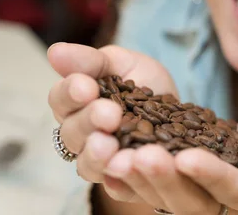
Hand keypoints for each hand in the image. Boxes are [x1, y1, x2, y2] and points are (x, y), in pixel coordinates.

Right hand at [47, 42, 177, 185]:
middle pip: (71, 134)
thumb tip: (55, 50)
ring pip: (87, 164)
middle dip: (89, 122)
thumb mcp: (122, 62)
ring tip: (110, 144)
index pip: (61, 99)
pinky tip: (128, 166)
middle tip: (109, 114)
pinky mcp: (124, 181)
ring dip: (97, 155)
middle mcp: (82, 135)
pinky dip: (120, 180)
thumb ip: (91, 61)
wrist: (182, 108)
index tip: (87, 86)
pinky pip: (117, 186)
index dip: (70, 93)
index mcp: (76, 103)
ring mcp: (102, 160)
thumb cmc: (144, 81)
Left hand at [103, 110, 237, 214]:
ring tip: (119, 156)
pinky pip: (145, 194)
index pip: (235, 191)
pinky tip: (108, 166)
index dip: (211, 176)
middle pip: (192, 204)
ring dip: (140, 180)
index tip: (188, 157)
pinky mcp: (171, 192)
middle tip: (143, 156)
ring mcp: (193, 203)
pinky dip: (124, 184)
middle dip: (166, 180)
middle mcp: (223, 209)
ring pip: (164, 201)